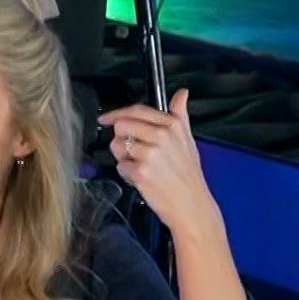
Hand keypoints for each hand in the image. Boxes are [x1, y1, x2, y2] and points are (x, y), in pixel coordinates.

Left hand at [98, 91, 215, 226]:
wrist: (191, 205)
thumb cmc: (188, 176)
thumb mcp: (188, 140)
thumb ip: (180, 114)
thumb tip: (182, 94)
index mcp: (172, 125)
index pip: (136, 110)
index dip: (117, 113)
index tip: (107, 118)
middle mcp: (161, 136)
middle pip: (121, 125)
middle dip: (121, 139)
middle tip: (134, 152)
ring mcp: (150, 153)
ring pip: (117, 146)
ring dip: (123, 158)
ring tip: (141, 166)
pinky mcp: (140, 171)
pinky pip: (120, 166)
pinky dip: (127, 174)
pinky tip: (142, 179)